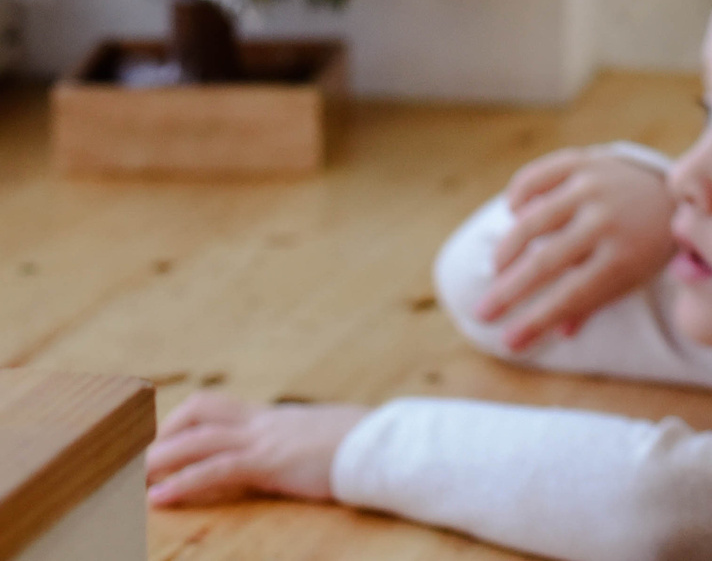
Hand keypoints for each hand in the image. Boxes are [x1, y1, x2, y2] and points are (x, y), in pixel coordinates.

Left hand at [145, 394, 365, 506]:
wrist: (384, 446)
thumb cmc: (366, 445)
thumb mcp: (328, 436)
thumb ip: (307, 439)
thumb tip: (309, 446)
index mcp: (275, 418)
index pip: (219, 408)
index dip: (185, 422)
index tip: (162, 442)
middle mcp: (264, 422)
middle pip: (201, 410)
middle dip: (165, 433)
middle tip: (138, 460)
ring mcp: (265, 439)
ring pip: (198, 439)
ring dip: (159, 459)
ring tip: (130, 479)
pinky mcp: (269, 462)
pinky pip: (216, 469)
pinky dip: (184, 483)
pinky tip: (161, 500)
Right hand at [479, 146, 678, 350]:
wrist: (674, 192)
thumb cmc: (644, 247)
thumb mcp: (628, 278)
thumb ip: (592, 303)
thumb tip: (559, 335)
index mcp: (623, 257)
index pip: (570, 296)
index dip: (536, 321)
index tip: (508, 342)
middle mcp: (607, 220)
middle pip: (545, 262)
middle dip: (507, 292)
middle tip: (481, 313)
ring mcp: (594, 187)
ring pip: (533, 220)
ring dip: (507, 248)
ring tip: (497, 268)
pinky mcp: (585, 161)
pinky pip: (537, 177)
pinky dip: (519, 196)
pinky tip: (514, 213)